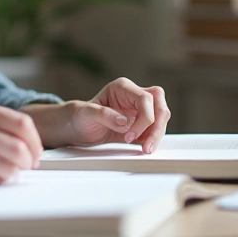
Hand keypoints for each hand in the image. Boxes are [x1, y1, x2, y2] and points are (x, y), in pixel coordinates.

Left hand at [23, 78, 169, 151]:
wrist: (77, 128)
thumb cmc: (79, 116)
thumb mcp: (85, 114)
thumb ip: (103, 115)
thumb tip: (124, 121)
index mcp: (122, 88)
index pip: (145, 98)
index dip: (143, 118)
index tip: (129, 135)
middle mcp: (133, 96)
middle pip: (159, 105)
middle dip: (157, 126)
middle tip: (147, 145)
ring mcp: (139, 110)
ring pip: (160, 118)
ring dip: (157, 134)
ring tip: (146, 149)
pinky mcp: (140, 124)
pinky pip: (154, 129)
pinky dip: (153, 139)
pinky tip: (145, 148)